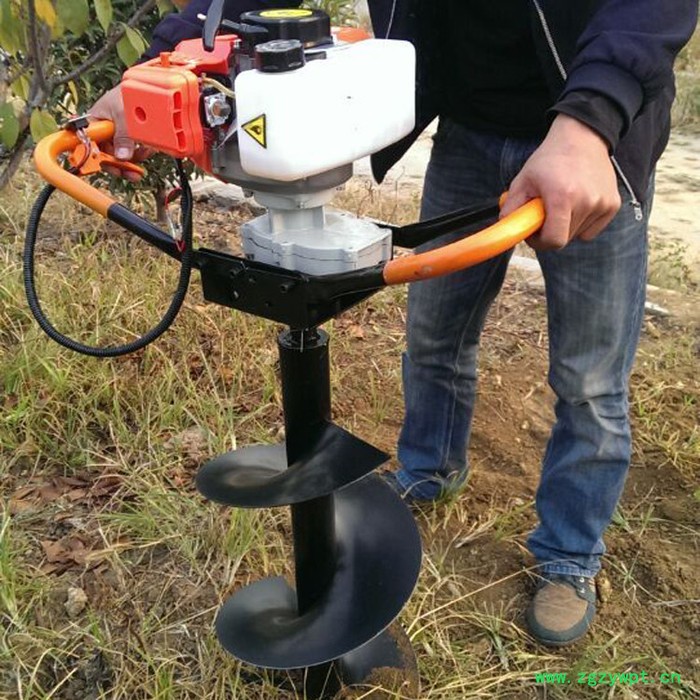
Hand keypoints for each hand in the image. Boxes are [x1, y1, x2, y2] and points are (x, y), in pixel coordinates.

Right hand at [88, 85, 150, 181]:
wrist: (147, 85)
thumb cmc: (126, 92)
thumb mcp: (122, 113)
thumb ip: (122, 136)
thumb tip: (121, 157)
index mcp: (94, 121)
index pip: (89, 144)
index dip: (96, 158)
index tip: (107, 166)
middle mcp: (105, 129)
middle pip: (108, 154)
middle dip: (120, 164)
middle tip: (130, 172)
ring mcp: (119, 133)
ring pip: (123, 155)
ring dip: (135, 159)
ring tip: (144, 153)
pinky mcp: (132, 136)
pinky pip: (136, 151)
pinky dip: (143, 152)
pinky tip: (148, 148)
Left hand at [500, 114, 620, 250]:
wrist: (582, 137)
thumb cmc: (549, 160)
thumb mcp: (522, 181)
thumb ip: (511, 209)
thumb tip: (506, 232)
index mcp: (562, 196)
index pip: (553, 241)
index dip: (540, 242)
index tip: (533, 232)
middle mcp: (587, 201)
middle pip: (564, 239)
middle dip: (550, 232)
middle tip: (544, 213)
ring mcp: (603, 203)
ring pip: (577, 235)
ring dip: (565, 226)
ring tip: (561, 201)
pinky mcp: (613, 205)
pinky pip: (591, 230)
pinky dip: (581, 223)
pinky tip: (577, 203)